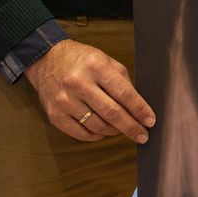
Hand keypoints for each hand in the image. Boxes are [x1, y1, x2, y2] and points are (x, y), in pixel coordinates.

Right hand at [24, 39, 155, 142]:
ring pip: (98, 126)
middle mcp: (79, 83)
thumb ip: (122, 81)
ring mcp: (65, 101)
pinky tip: (103, 131)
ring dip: (114, 131)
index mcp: (95, 66)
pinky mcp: (55, 115)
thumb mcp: (105, 60)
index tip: (150, 121)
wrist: (47, 60)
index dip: (139, 110)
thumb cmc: (81, 60)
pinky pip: (82, 134)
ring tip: (121, 128)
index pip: (124, 93)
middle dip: (131, 127)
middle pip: (112, 113)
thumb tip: (138, 107)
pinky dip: (96, 135)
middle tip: (143, 136)